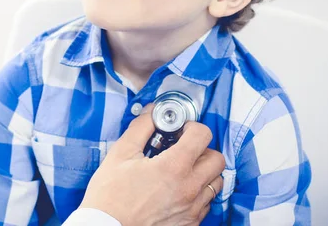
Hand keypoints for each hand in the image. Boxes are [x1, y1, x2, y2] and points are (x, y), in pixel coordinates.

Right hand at [80, 105, 224, 225]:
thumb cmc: (110, 195)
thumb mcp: (121, 153)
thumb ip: (141, 127)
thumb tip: (153, 112)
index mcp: (173, 168)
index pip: (202, 135)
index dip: (191, 127)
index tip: (180, 130)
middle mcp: (189, 189)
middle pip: (217, 160)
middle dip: (202, 149)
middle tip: (183, 149)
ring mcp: (192, 210)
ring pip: (215, 182)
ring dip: (203, 172)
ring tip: (181, 170)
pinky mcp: (189, 224)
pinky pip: (206, 203)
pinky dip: (197, 193)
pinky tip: (177, 189)